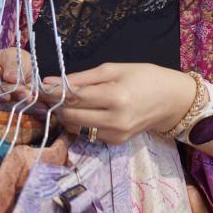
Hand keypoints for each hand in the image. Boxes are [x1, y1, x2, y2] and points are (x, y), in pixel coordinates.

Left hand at [39, 62, 197, 144]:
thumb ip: (81, 78)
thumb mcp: (112, 69)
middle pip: (71, 115)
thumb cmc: (144, 77)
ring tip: (64, 100)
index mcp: (115, 97)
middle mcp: (115, 120)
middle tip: (47, 93)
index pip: (73, 97)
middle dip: (55, 104)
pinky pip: (87, 133)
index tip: (40, 85)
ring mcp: (115, 135)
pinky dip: (79, 122)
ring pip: (76, 127)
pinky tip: (81, 110)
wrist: (172, 100)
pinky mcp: (115, 143)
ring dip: (65, 114)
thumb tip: (50, 82)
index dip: (53, 91)